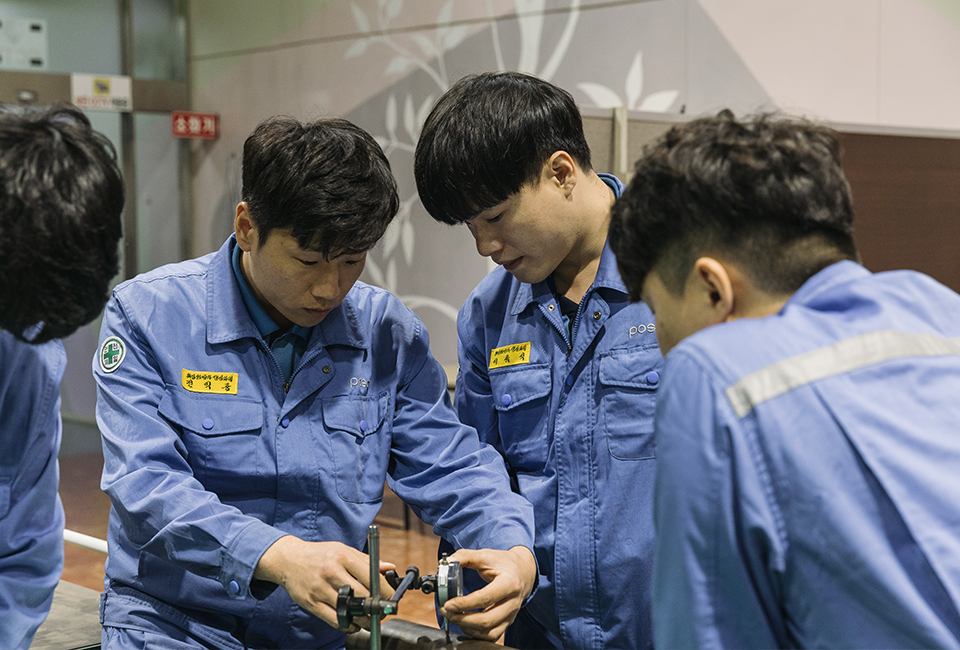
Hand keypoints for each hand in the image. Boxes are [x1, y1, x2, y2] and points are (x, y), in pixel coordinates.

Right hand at [253, 535, 394, 631]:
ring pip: (348, 610)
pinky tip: (353, 624)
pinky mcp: (311, 602)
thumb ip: (367, 560)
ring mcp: (320, 588)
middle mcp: (331, 572)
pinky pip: (333, 619)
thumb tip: (389, 568)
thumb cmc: (320, 554)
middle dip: (376, 607)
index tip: (390, 597)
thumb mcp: (343, 550)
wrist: (289, 559)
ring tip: (369, 619)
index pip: (371, 576)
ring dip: (363, 619)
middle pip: (362, 595)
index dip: (385, 590)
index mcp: (343, 556)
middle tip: (382, 611)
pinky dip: (347, 625)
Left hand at [439, 545, 536, 641]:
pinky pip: (492, 636)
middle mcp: (512, 602)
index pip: (485, 598)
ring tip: (453, 617)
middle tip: (446, 611)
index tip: (448, 604)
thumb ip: (465, 557)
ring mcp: (511, 615)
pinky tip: (465, 623)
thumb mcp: (486, 555)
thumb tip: (447, 562)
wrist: (524, 571)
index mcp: (509, 583)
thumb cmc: (504, 563)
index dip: (464, 603)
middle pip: (487, 620)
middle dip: (462, 619)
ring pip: (489, 632)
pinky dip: (476, 634)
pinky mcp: (507, 622)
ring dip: (467, 628)